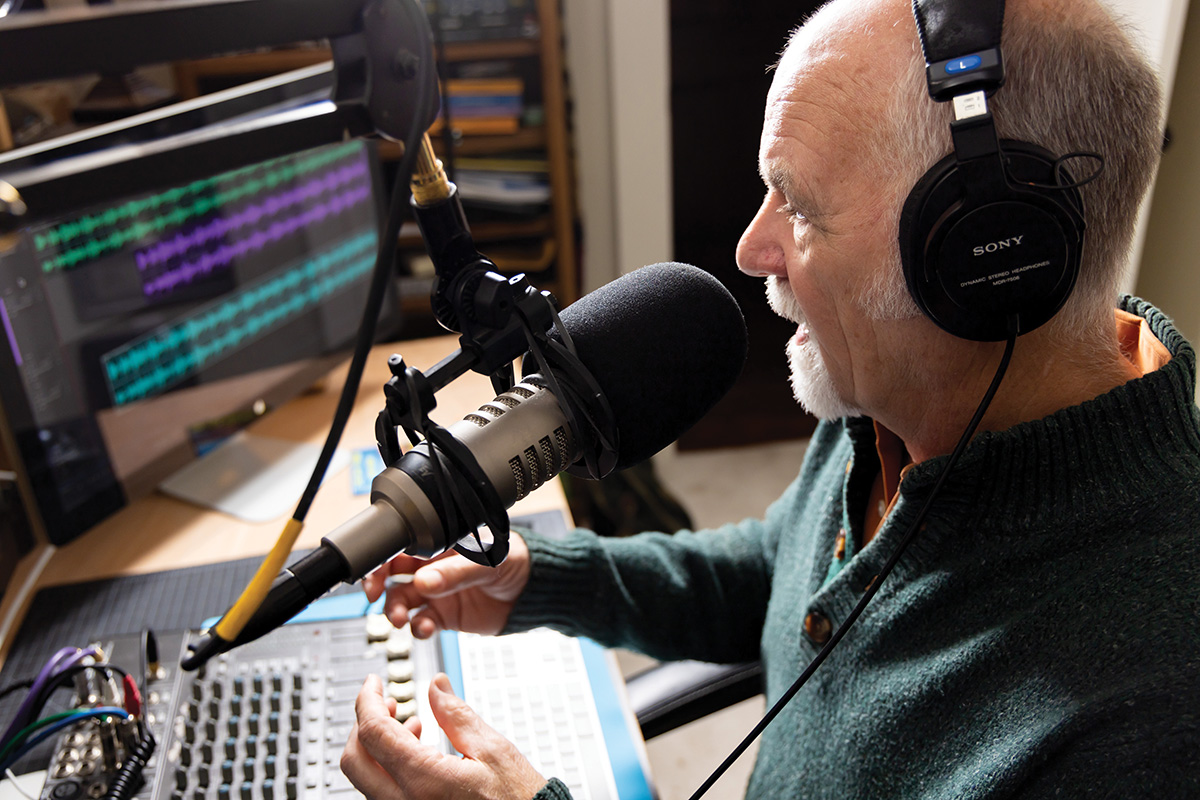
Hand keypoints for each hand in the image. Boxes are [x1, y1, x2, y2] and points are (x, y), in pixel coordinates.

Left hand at [341, 673, 545, 799]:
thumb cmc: (517, 799)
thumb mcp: (492, 749)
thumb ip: (456, 715)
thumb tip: (436, 686)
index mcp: (424, 782)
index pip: (374, 733)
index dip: (367, 701)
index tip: (373, 683)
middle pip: (354, 760)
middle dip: (364, 724)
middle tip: (385, 702)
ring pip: (365, 777)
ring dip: (377, 744)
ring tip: (410, 724)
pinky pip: (381, 791)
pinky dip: (388, 764)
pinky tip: (415, 749)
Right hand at [362, 532, 530, 638]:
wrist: (532, 592)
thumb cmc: (514, 562)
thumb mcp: (487, 562)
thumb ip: (456, 572)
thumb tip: (423, 581)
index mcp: (439, 547)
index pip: (401, 549)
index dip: (382, 560)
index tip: (374, 575)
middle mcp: (433, 569)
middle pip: (392, 577)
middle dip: (379, 587)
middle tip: (374, 598)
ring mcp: (438, 594)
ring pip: (403, 602)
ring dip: (396, 610)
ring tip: (401, 619)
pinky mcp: (446, 617)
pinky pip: (422, 623)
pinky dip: (418, 628)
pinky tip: (424, 629)